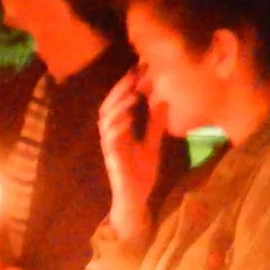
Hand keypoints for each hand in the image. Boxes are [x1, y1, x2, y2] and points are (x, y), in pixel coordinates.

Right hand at [97, 69, 166, 245]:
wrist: (136, 200)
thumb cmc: (141, 174)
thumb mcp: (152, 144)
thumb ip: (155, 125)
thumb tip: (163, 101)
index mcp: (119, 131)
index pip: (118, 103)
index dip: (125, 86)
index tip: (139, 70)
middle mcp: (111, 136)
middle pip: (108, 106)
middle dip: (119, 89)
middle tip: (133, 74)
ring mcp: (110, 147)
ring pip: (106, 120)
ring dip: (118, 105)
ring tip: (132, 93)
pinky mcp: (112, 159)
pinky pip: (110, 139)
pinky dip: (118, 126)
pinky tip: (128, 117)